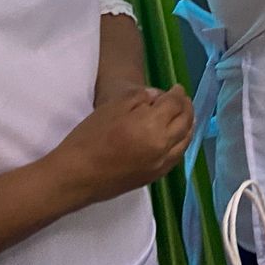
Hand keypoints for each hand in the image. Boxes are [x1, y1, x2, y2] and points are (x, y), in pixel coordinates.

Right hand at [49, 86, 193, 204]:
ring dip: (188, 124)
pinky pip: (178, 156)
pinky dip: (182, 142)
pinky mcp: (156, 176)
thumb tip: (158, 97)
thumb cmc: (89, 138)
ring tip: (185, 115)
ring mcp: (162, 163)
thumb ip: (141, 97)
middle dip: (186, 107)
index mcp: (152, 125)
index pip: (175, 104)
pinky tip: (178, 137)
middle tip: (182, 99)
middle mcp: (164, 145)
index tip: (176, 88)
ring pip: (186, 140)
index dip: (178, 94)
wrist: (76, 176)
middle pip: (185, 121)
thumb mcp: (112, 107)